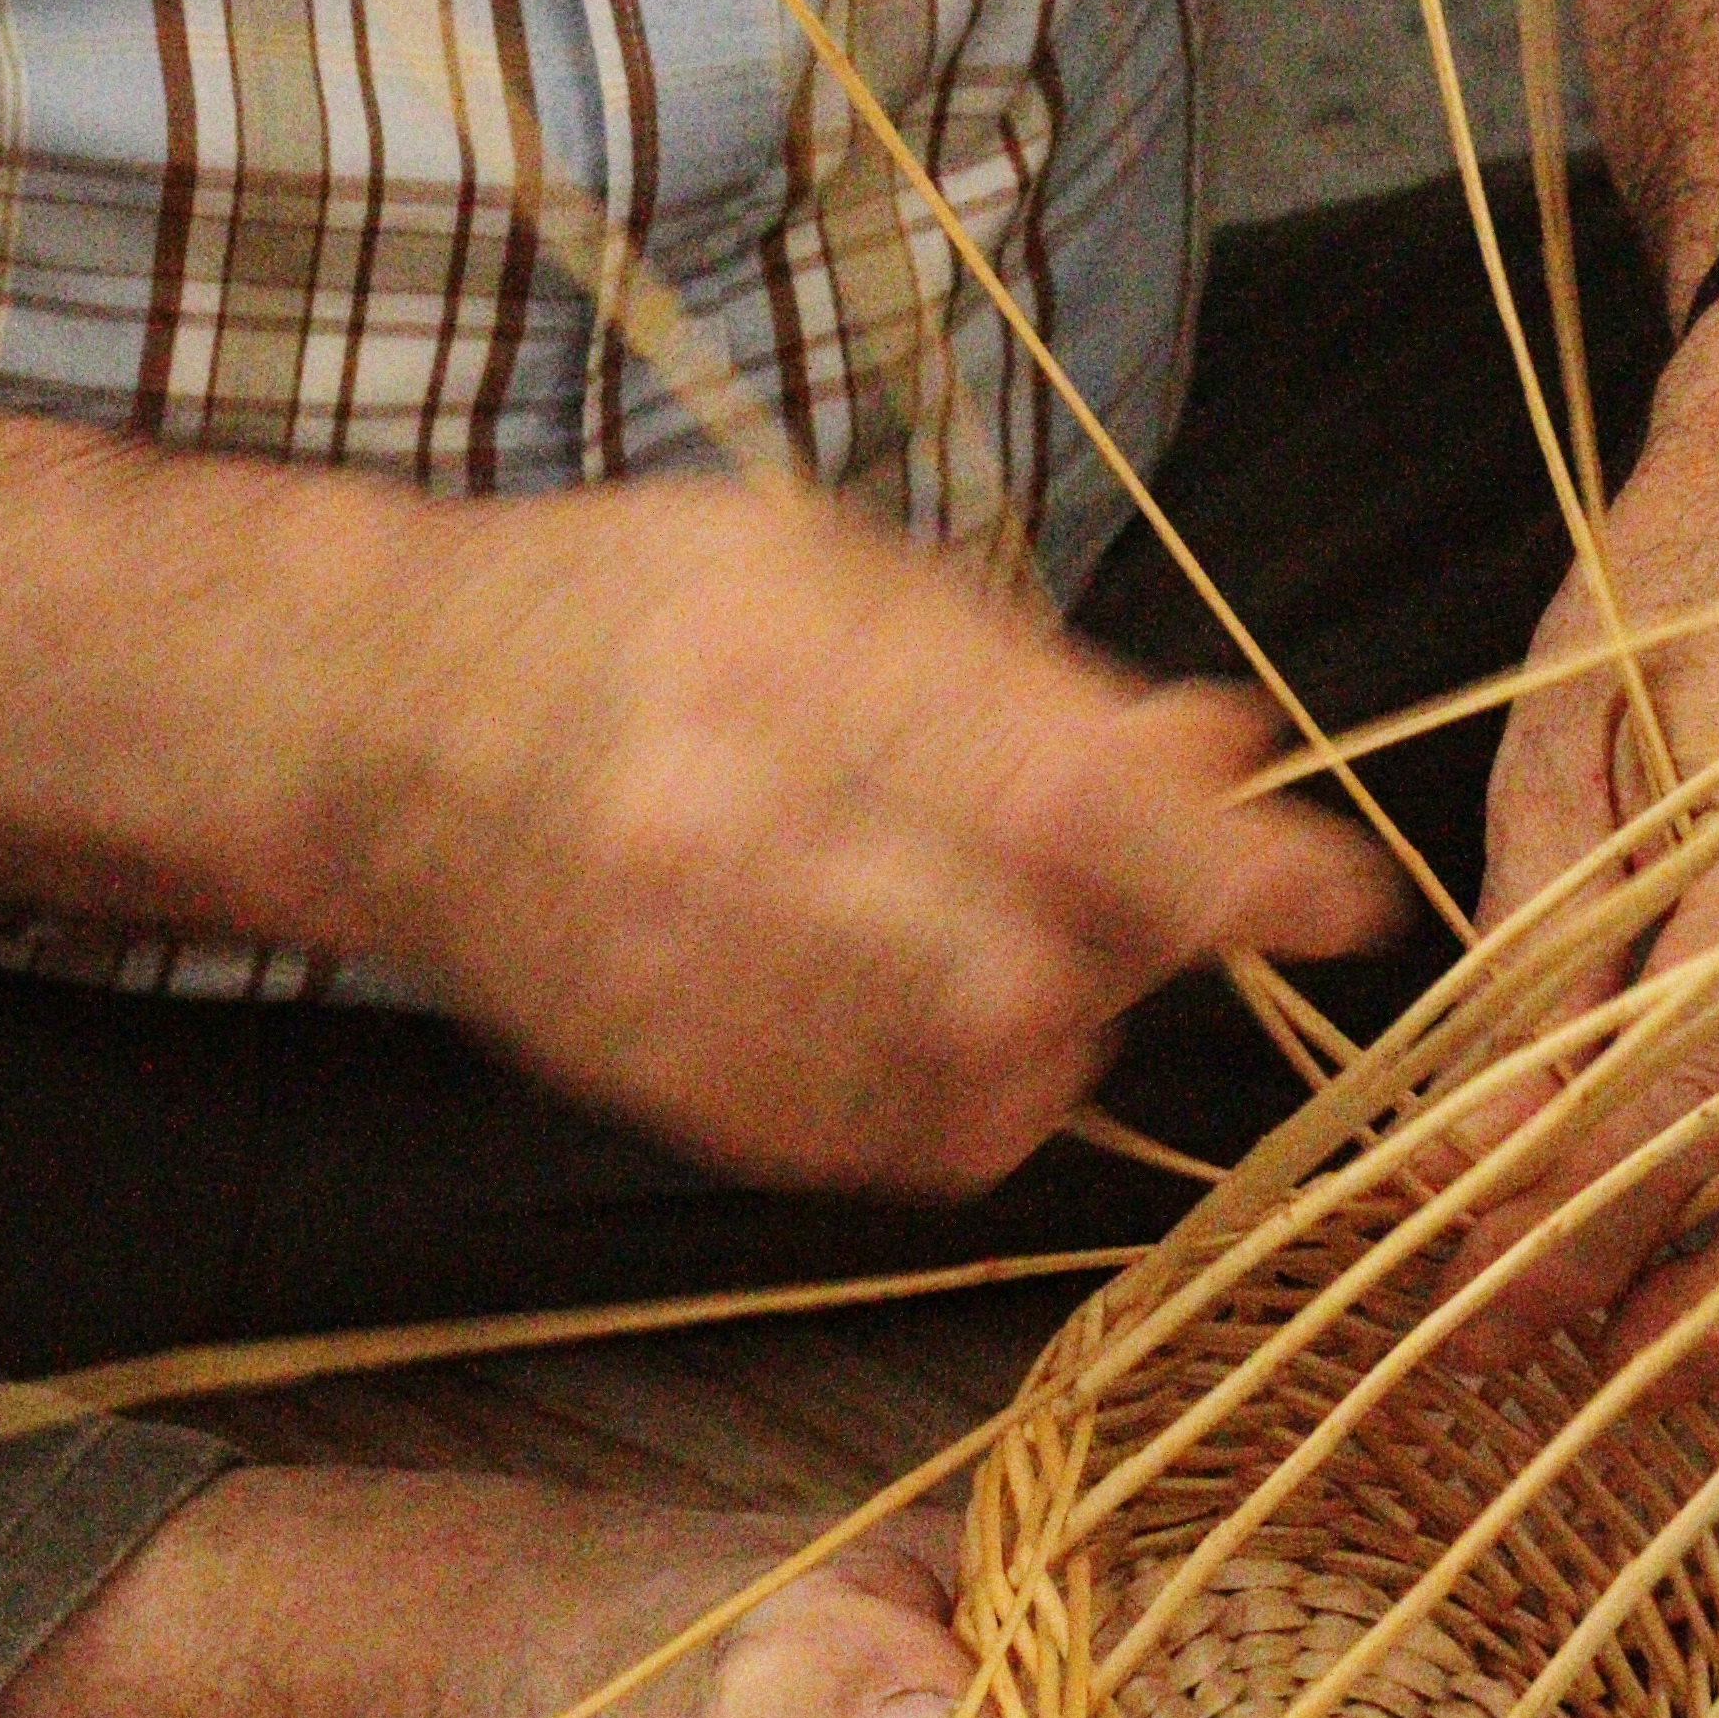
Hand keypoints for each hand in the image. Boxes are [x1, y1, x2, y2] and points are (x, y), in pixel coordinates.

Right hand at [345, 480, 1399, 1199]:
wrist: (378, 724)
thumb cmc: (633, 607)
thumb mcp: (836, 569)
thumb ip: (1034, 677)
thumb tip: (1231, 754)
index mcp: (786, 669)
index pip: (1057, 802)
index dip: (1226, 870)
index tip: (1340, 904)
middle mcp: (730, 839)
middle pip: (1027, 981)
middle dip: (1136, 955)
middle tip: (1155, 897)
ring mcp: (688, 982)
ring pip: (976, 1092)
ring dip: (1059, 1033)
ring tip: (1021, 932)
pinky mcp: (674, 1088)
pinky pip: (889, 1148)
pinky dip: (962, 1095)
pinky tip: (934, 1003)